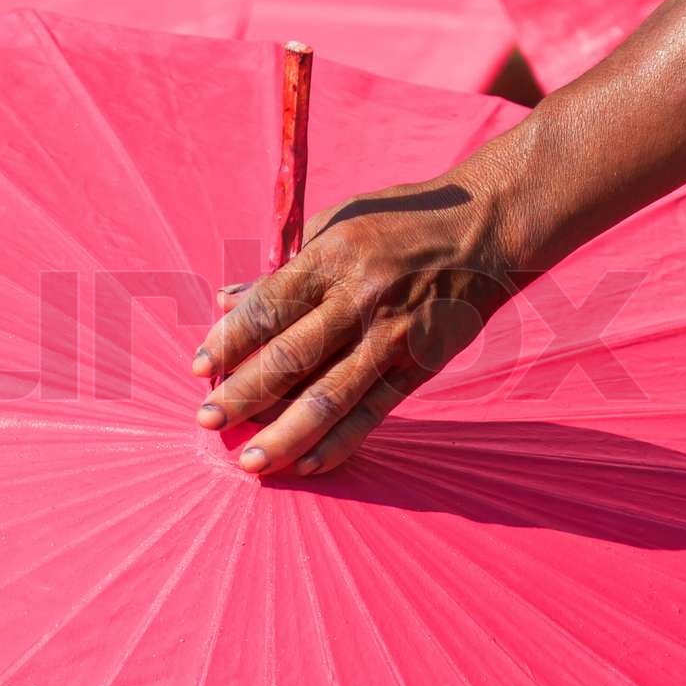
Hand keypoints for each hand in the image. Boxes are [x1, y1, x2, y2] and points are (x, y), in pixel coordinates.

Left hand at [191, 174, 520, 476]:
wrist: (487, 228)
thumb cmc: (399, 221)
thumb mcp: (335, 224)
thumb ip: (283, 269)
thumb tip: (227, 301)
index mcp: (331, 257)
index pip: (267, 307)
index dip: (228, 341)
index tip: (199, 369)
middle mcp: (360, 298)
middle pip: (290, 357)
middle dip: (243, 394)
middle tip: (207, 421)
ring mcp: (393, 336)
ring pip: (330, 395)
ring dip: (285, 434)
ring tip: (251, 464)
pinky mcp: (421, 364)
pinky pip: (374, 412)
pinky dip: (340, 442)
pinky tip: (307, 464)